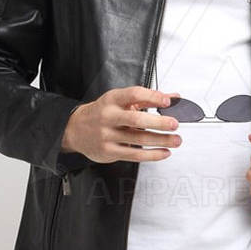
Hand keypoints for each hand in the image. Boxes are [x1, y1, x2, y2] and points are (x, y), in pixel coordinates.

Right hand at [61, 86, 181, 162]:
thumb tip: (173, 98)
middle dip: (158, 122)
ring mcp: (107, 135)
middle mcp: (108, 116)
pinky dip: (152, 155)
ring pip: (138, 139)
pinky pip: (134, 155)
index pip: (134, 94)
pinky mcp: (109, 151)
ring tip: (175, 140)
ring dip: (160, 140)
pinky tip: (163, 152)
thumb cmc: (102, 113)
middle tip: (174, 124)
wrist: (75, 129)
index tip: (167, 102)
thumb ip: (147, 99)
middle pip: (136, 119)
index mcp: (112, 100)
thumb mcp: (121, 101)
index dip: (152, 97)